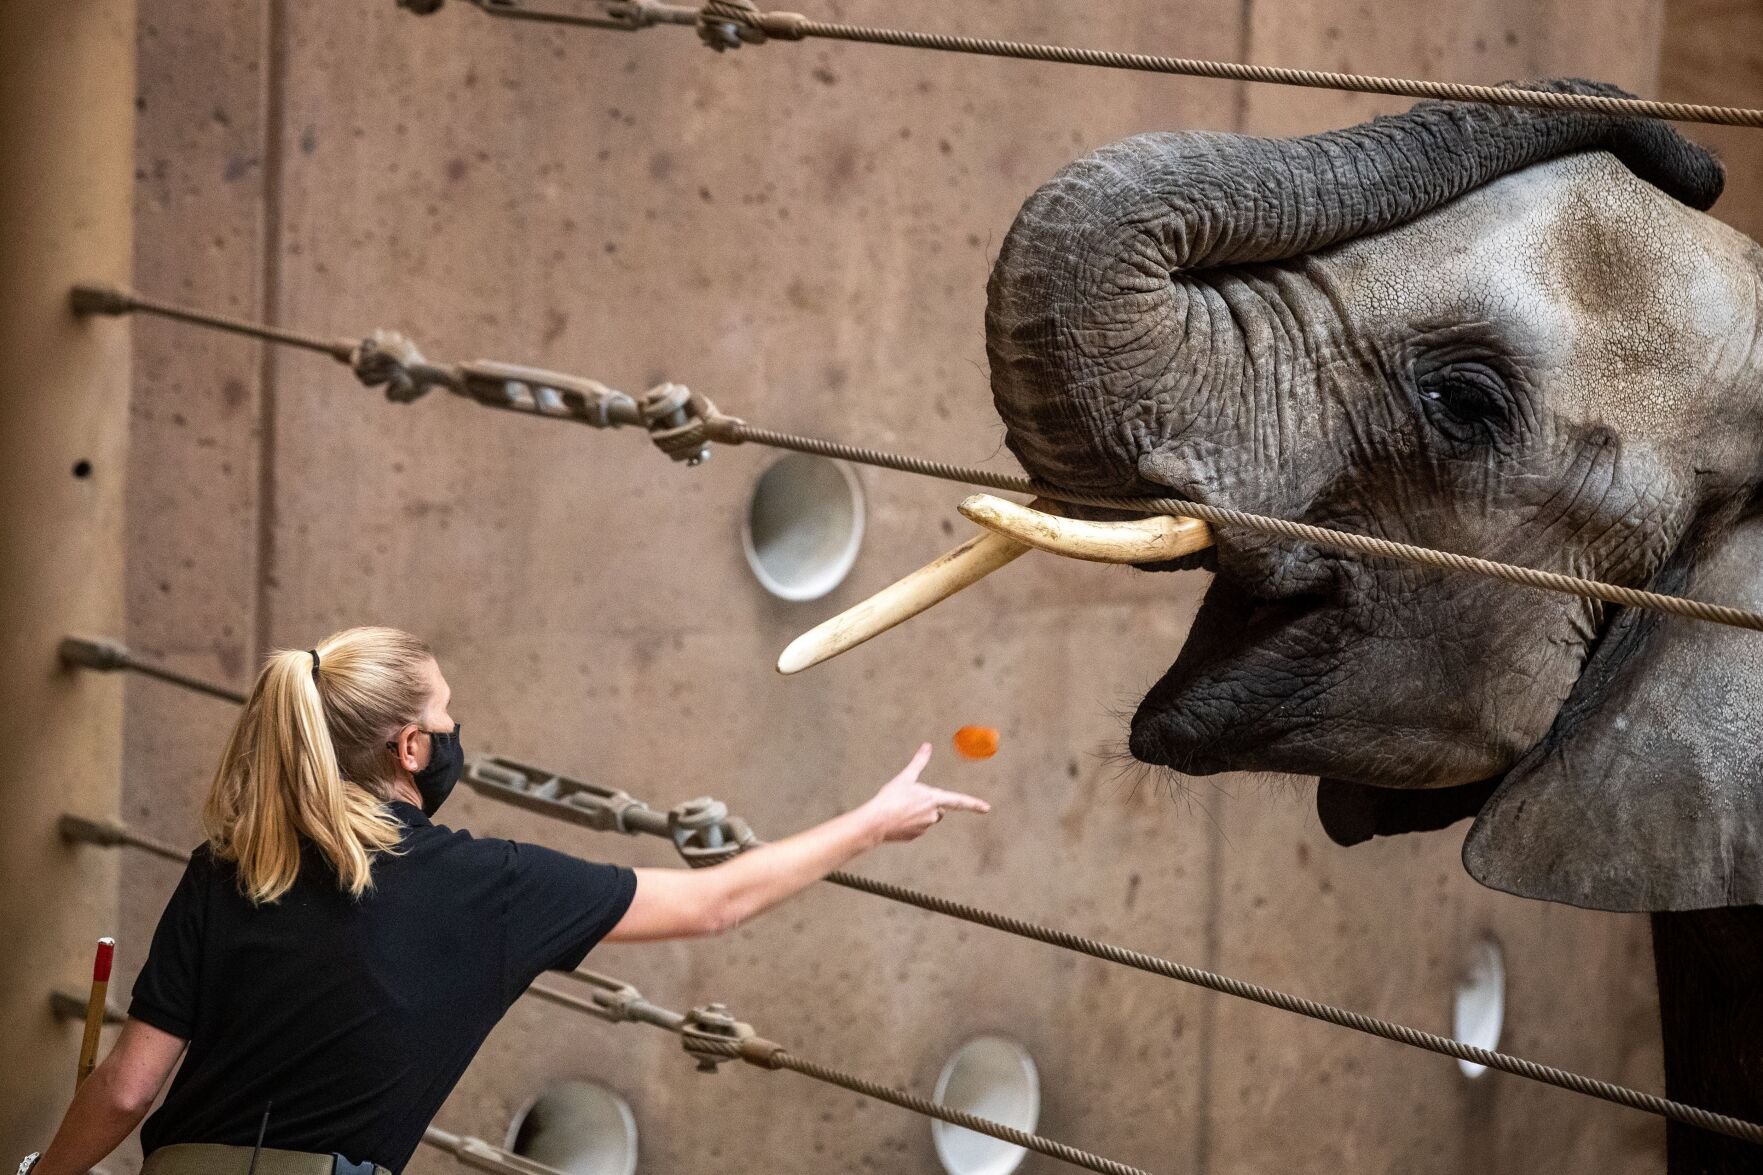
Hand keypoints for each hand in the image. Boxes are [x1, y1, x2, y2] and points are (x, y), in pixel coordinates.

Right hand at [865, 743, 990, 842]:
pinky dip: (910, 824)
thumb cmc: (891, 797)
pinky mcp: (915, 836)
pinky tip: (897, 820)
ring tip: (900, 809)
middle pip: (938, 809)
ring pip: (927, 819)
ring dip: (918, 814)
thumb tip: (927, 746)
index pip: (959, 801)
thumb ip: (919, 762)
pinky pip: (917, 828)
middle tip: (909, 800)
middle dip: (929, 805)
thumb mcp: (905, 777)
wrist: (876, 821)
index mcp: (933, 798)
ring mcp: (925, 827)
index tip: (986, 808)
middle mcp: (933, 814)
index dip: (974, 804)